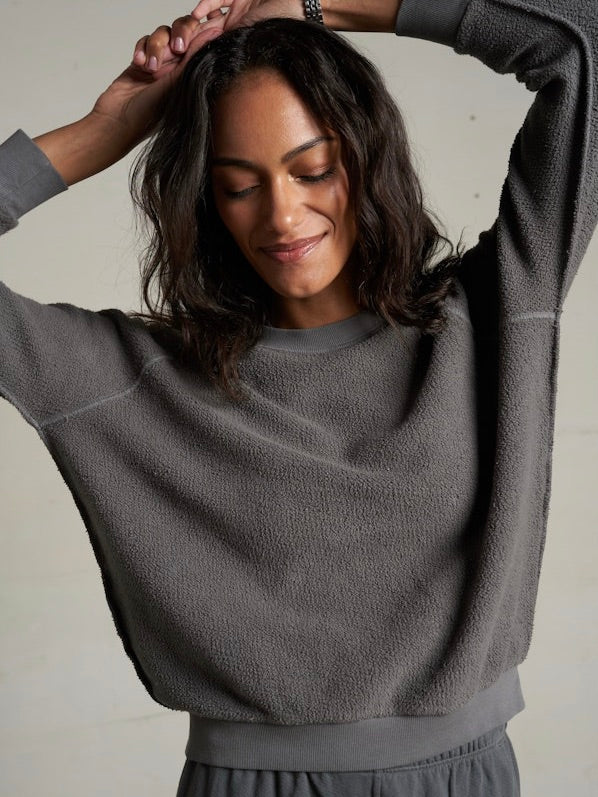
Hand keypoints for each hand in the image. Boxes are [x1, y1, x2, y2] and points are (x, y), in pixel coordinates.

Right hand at [91, 0, 232, 146]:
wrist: (117, 121)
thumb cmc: (148, 114)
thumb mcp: (175, 85)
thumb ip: (191, 59)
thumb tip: (211, 36)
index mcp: (191, 76)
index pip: (201, 45)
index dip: (200, 34)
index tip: (200, 33)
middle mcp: (178, 69)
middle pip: (182, 34)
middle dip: (177, 36)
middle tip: (176, 48)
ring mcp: (160, 64)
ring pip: (162, 35)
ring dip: (156, 47)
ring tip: (150, 68)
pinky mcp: (142, 61)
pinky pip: (145, 42)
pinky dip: (142, 49)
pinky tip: (139, 64)